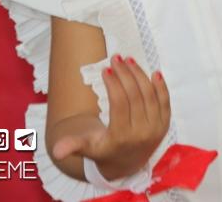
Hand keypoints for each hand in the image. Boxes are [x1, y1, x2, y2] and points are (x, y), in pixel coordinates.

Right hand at [52, 54, 170, 179]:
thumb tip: (56, 150)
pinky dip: (161, 86)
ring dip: (140, 75)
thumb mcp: (88, 149)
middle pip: (136, 96)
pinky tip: (154, 72)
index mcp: (121, 137)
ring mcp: (156, 128)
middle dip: (126, 74)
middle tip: (116, 58)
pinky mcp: (164, 124)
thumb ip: (73, 145)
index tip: (106, 70)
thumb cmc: (104, 151)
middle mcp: (142, 133)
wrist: (127, 164)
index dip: (114, 84)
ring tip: (129, 60)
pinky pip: (165, 101)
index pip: (120, 104)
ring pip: (150, 95)